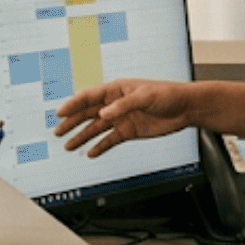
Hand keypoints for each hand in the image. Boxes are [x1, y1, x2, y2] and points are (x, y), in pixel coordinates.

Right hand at [52, 78, 193, 156]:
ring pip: (96, 129)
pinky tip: (90, 153)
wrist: (186, 108)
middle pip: (87, 114)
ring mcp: (120, 119)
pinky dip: (100, 147)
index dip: (73, 104)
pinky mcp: (129, 132)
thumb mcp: (145, 96)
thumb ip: (123, 105)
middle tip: (58, 132)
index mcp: (115, 90)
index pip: (89, 97)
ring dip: (82, 137)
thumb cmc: (168, 94)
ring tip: (68, 146)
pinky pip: (110, 141)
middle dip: (72, 123)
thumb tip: (103, 115)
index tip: (60, 113)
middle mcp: (114, 105)